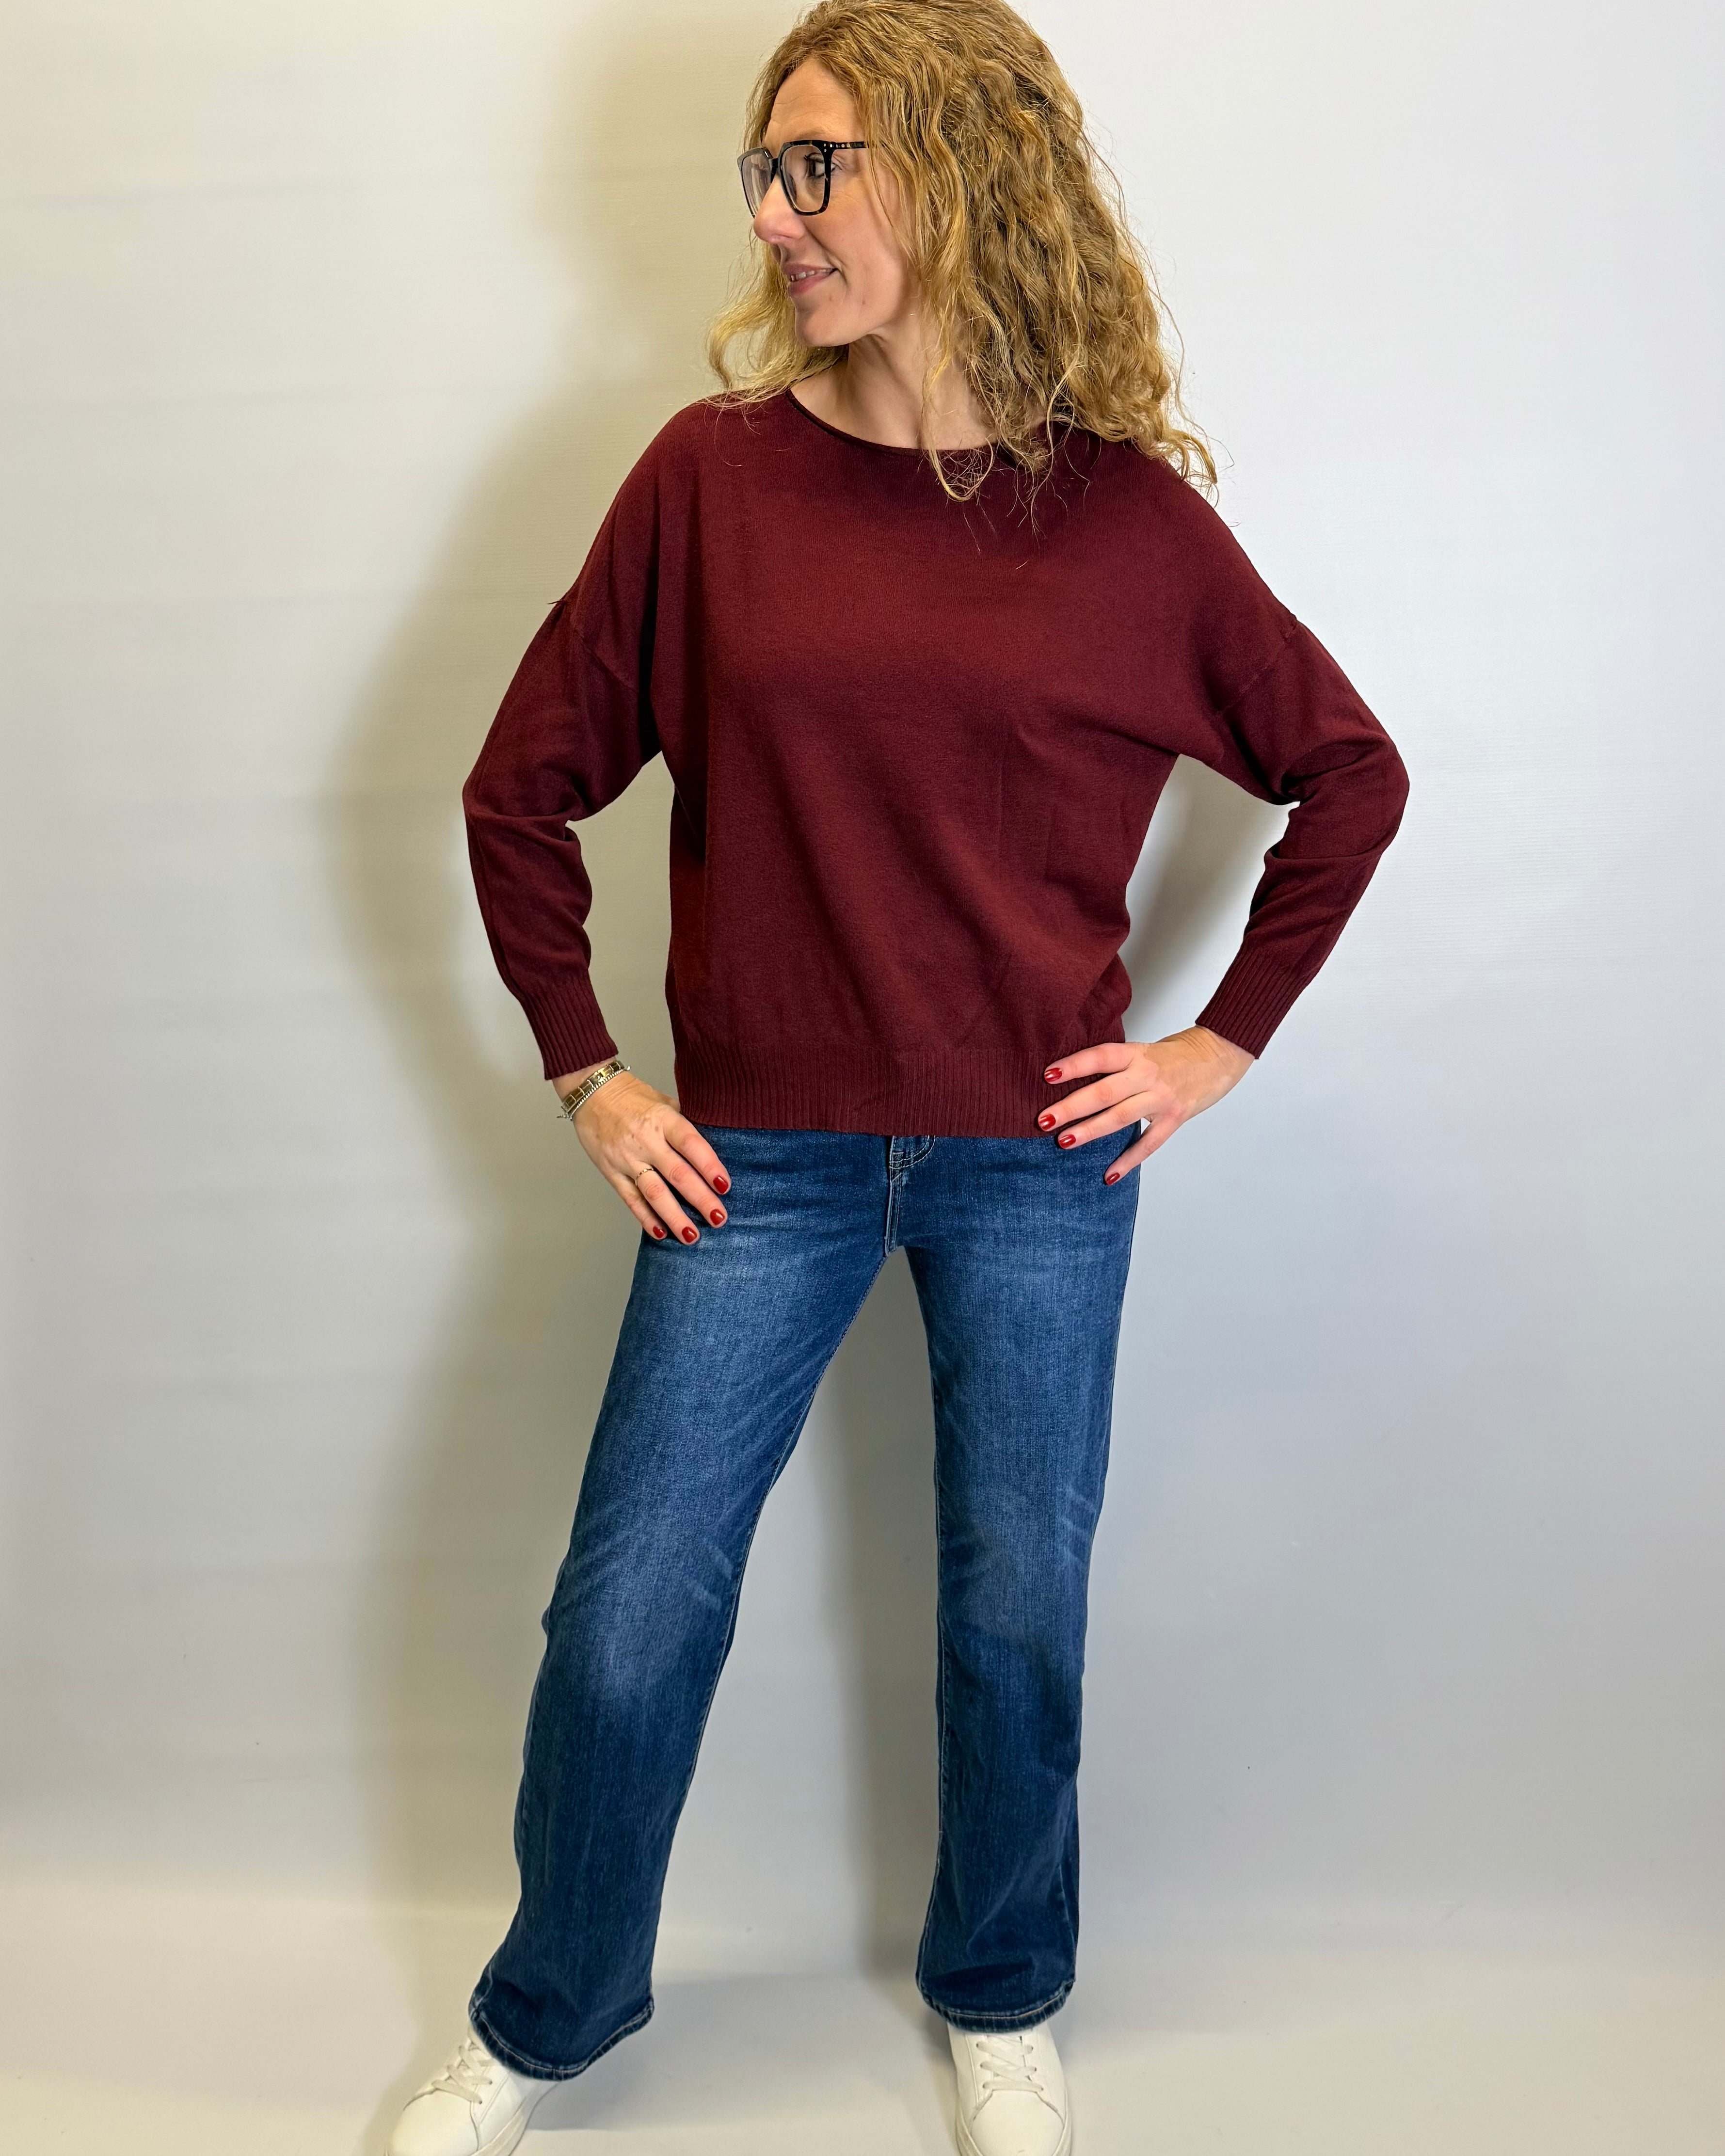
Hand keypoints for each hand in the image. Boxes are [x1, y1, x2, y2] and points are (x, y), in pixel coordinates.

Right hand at [552, 1063, 731, 1244]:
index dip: (709, 1165)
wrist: (591, 1091)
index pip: (691, 1144)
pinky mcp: (611, 1171)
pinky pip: (631, 1198)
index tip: (725, 1186)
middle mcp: (646, 1140)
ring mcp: (626, 1158)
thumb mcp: (665, 1101)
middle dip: (700, 1199)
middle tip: (719, 1218)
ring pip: (654, 1193)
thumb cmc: (633, 1096)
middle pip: (677, 1174)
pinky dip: (646, 1217)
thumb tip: (714, 1148)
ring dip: (675, 1217)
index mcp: (663, 1119)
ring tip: (692, 1236)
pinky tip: (661, 1233)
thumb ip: (686, 1124)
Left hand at [1036, 1025, 1254, 1178]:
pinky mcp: (1175, 1118)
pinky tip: (1109, 1175)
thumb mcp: (1144, 1050)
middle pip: (1105, 1091)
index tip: (1047, 1075)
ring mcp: (1163, 1098)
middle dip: (1072, 1107)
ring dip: (1091, 1131)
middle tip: (1044, 1119)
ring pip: (1121, 1117)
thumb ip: (1117, 1065)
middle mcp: (1148, 1075)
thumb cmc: (1176, 1052)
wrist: (1221, 1053)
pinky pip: (1149, 1143)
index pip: (1102, 1057)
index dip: (1075, 1065)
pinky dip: (1129, 1161)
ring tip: (1064, 1142)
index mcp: (1138, 1053)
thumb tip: (1076, 1081)